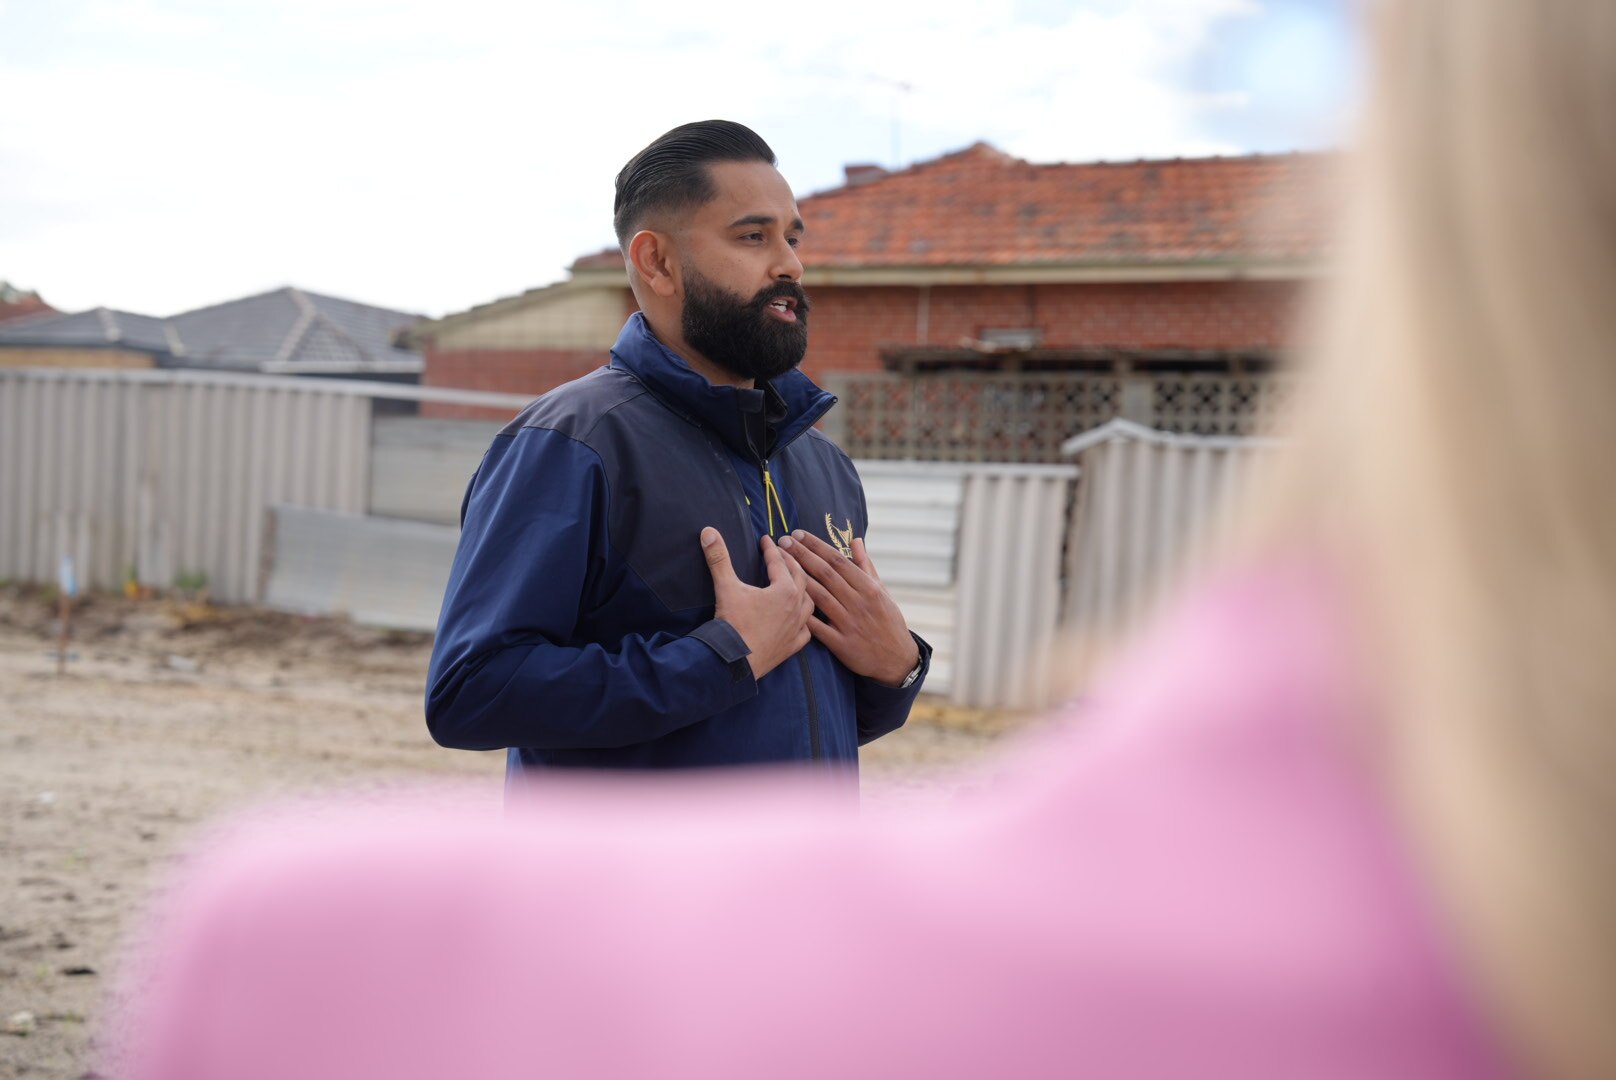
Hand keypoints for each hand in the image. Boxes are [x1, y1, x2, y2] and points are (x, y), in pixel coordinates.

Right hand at [701, 528, 812, 679]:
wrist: (735, 662)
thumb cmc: (733, 623)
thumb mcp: (725, 587)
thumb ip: (718, 558)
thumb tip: (708, 531)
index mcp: (785, 590)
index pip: (779, 562)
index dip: (771, 549)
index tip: (766, 539)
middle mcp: (797, 607)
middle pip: (800, 578)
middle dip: (791, 563)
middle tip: (783, 554)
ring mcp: (797, 628)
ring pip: (809, 603)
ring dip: (804, 589)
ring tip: (797, 582)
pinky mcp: (793, 646)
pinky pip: (807, 631)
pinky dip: (805, 622)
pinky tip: (801, 620)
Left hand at [777, 530, 919, 686]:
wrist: (897, 659)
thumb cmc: (888, 621)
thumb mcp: (882, 591)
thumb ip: (865, 565)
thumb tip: (856, 540)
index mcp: (868, 587)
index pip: (838, 560)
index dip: (816, 546)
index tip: (798, 534)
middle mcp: (859, 603)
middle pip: (826, 574)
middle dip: (802, 555)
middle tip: (783, 541)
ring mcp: (850, 624)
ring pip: (820, 597)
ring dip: (798, 579)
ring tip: (780, 564)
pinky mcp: (842, 644)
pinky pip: (819, 629)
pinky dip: (804, 617)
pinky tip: (787, 604)